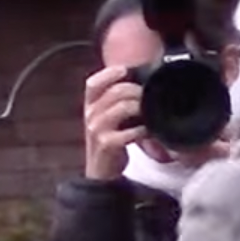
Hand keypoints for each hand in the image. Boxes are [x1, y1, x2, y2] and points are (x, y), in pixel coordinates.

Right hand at [82, 65, 143, 179]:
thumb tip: (139, 83)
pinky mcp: (107, 144)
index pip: (93, 83)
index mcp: (90, 106)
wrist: (102, 171)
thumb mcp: (107, 118)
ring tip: (150, 112)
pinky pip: (129, 132)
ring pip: (122, 108)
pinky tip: (148, 131)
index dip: (109, 74)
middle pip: (114, 92)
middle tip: (148, 94)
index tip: (125, 70)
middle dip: (136, 91)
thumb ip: (116, 101)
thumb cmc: (109, 140)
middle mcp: (90, 115)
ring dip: (141, 107)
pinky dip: (142, 130)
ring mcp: (97, 130)